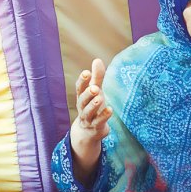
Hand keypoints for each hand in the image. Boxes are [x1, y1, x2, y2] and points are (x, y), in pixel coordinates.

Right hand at [69, 59, 111, 183]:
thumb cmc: (93, 107)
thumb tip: (97, 60)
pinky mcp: (95, 127)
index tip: (86, 72)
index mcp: (82, 97)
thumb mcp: (95, 92)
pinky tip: (110, 109)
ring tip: (100, 97)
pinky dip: (104, 116)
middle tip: (95, 87)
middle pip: (82, 100)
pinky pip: (98, 122)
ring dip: (94, 105)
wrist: (89, 132)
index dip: (82, 81)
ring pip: (88, 112)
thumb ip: (97, 77)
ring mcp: (88, 119)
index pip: (79, 88)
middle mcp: (82, 108)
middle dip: (87, 93)